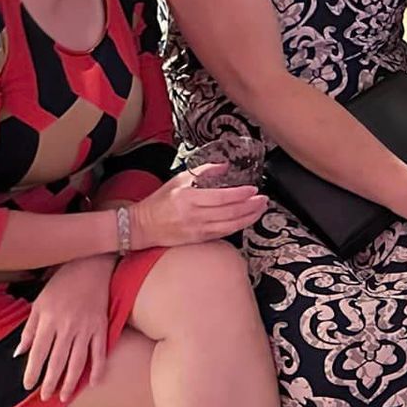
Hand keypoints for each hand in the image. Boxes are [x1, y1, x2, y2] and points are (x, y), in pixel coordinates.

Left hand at [16, 253, 111, 401]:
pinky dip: (98, 368)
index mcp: (49, 320)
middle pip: (57, 361)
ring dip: (70, 381)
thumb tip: (19, 353)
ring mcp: (86, 328)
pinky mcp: (102, 327)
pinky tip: (93, 383)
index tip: (28, 386)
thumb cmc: (61, 284)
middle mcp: (67, 326)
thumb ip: (29, 329)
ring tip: (64, 396)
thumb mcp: (39, 303)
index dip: (32, 371)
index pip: (38, 352)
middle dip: (50, 382)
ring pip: (78, 361)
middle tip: (45, 397)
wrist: (91, 267)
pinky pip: (100, 352)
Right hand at [129, 169, 267, 249]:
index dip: (240, 194)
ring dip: (248, 217)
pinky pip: (223, 233)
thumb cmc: (159, 202)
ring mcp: (197, 230)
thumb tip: (224, 166)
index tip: (252, 189)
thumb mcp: (179, 180)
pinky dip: (237, 226)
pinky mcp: (199, 239)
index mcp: (189, 199)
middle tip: (263, 199)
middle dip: (250, 206)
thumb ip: (203, 172)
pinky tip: (247, 220)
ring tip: (260, 209)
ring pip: (230, 225)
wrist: (142, 226)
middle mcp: (194, 216)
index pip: (221, 197)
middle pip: (229, 212)